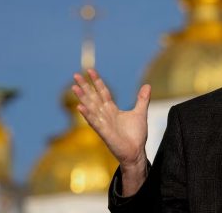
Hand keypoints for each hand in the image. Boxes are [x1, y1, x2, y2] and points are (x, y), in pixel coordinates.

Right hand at [72, 69, 150, 194]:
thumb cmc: (136, 135)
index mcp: (112, 110)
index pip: (103, 92)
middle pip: (93, 97)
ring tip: (74, 87)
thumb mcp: (140, 113)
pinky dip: (87, 114)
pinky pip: (94, 122)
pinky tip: (79, 106)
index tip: (90, 70)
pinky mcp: (104, 132)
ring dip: (83, 97)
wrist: (136, 152)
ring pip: (91, 107)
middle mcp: (105, 115)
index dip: (97, 81)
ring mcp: (103, 123)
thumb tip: (147, 85)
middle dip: (85, 86)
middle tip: (75, 74)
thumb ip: (142, 99)